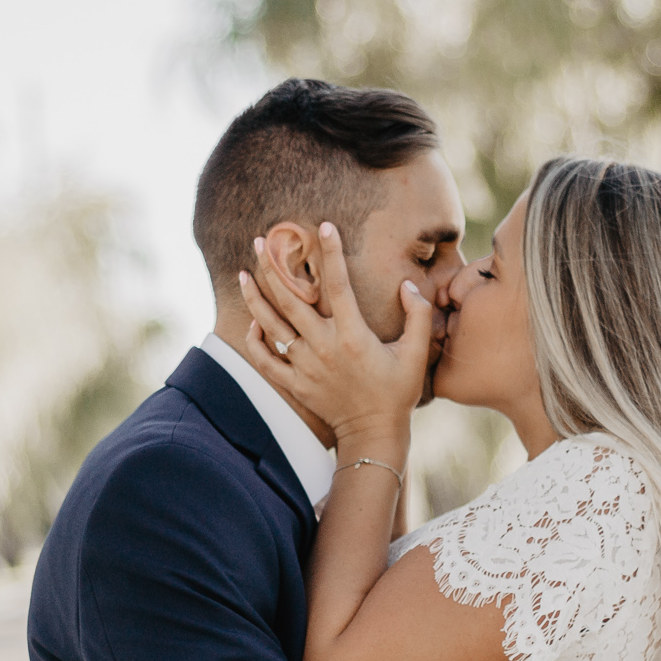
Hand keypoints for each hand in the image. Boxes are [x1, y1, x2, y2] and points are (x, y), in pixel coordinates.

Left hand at [239, 222, 434, 449]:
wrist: (373, 433)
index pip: (338, 284)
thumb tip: (408, 284)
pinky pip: (265, 358)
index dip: (331, 253)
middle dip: (273, 267)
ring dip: (255, 297)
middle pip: (291, 299)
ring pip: (271, 325)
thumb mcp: (417, 354)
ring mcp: (304, 366)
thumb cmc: (397, 392)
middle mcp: (323, 347)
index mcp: (353, 336)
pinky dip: (255, 339)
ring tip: (243, 273)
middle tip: (261, 241)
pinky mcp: (294, 383)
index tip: (324, 226)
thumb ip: (418, 315)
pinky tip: (252, 322)